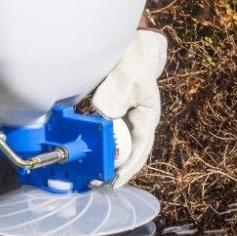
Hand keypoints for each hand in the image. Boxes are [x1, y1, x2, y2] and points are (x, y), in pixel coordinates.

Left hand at [92, 28, 167, 186]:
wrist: (130, 51)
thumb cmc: (131, 64)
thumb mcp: (125, 79)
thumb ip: (114, 98)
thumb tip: (102, 117)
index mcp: (147, 118)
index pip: (140, 149)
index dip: (128, 168)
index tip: (114, 182)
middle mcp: (139, 124)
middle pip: (130, 154)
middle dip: (116, 171)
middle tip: (98, 184)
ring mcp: (128, 123)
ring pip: (120, 148)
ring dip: (108, 162)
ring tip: (92, 176)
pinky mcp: (116, 119)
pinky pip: (110, 139)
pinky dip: (101, 148)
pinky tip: (89, 156)